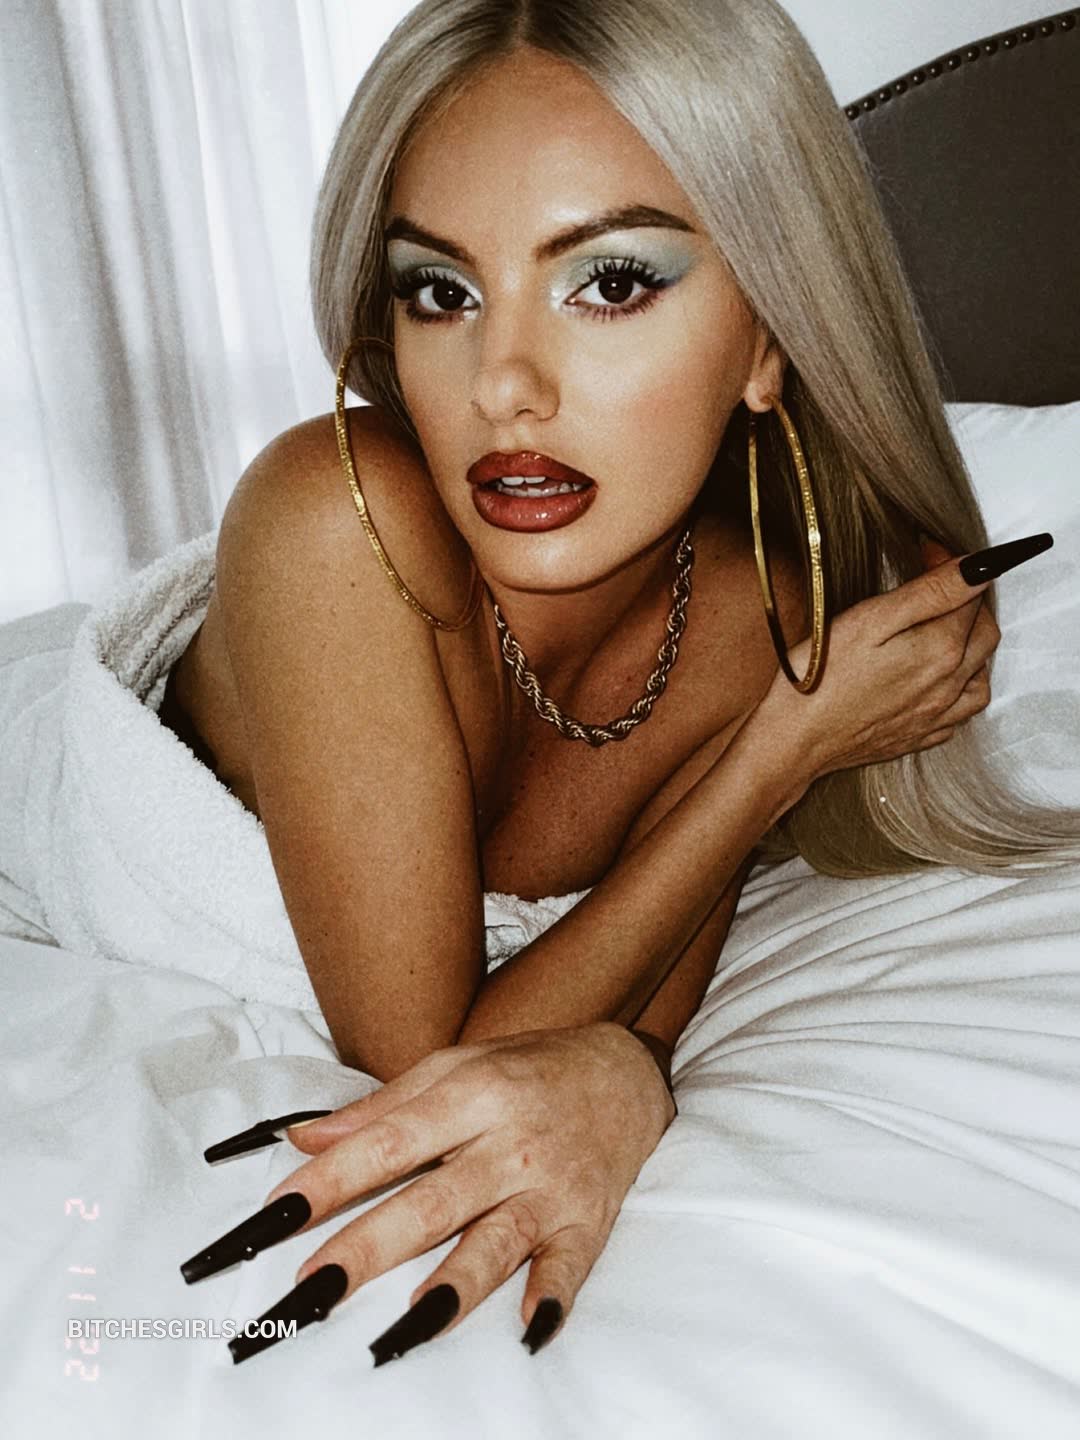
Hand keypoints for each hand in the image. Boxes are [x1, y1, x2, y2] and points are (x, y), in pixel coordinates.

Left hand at [192, 1024, 674, 1363]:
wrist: (624, 1072)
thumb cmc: (525, 1070)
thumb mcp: (455, 1068)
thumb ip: (381, 1108)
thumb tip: (303, 1138)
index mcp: (470, 1097)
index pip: (388, 1143)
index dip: (332, 1180)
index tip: (277, 1214)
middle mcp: (508, 1144)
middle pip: (431, 1202)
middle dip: (369, 1246)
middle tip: (312, 1286)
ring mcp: (549, 1187)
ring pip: (495, 1241)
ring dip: (454, 1285)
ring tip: (409, 1324)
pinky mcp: (587, 1223)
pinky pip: (569, 1266)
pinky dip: (553, 1295)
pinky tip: (532, 1327)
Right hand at [759, 535, 1004, 786]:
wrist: (793, 742)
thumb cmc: (820, 677)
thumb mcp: (870, 619)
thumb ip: (930, 592)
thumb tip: (978, 568)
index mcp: (941, 650)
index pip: (971, 595)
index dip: (951, 567)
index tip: (925, 553)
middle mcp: (949, 685)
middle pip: (985, 633)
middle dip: (969, 602)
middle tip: (931, 585)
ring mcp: (937, 716)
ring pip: (981, 675)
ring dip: (973, 647)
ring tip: (940, 631)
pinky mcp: (921, 736)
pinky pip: (961, 711)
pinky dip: (960, 688)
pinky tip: (936, 679)